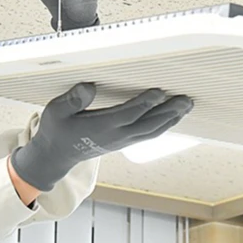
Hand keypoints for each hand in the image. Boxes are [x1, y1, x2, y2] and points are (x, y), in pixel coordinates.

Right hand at [10, 83, 193, 190]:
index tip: (160, 91)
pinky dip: (164, 125)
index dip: (145, 103)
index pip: (128, 114)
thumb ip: (72, 100)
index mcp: (101, 127)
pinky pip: (149, 134)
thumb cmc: (56, 130)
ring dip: (171, 118)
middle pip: (149, 124)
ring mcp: (123, 140)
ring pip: (153, 130)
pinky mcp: (125, 142)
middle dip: (169, 111)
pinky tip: (173, 116)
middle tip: (186, 99)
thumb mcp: (55, 111)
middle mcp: (116, 135)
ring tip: (187, 106)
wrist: (57, 156)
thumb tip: (89, 86)